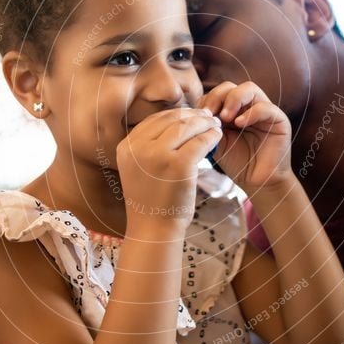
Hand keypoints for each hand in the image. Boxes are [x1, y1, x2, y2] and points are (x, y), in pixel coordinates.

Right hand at [116, 107, 221, 235]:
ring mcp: (158, 156)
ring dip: (204, 122)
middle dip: (192, 115)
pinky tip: (218, 136)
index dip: (176, 114)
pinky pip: (200, 142)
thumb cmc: (150, 201)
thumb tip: (176, 124)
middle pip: (172, 119)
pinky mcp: (179, 165)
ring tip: (214, 124)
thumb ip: (149, 147)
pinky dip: (211, 136)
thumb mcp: (139, 169)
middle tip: (207, 116)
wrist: (153, 230)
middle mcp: (139, 148)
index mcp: (126, 147)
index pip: (155, 120)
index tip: (190, 115)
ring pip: (187, 127)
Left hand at [197, 81, 291, 192]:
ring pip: (249, 89)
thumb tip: (195, 113)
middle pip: (231, 86)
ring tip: (224, 117)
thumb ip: (208, 126)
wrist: (257, 181)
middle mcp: (248, 105)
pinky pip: (266, 107)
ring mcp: (265, 110)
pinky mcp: (279, 120)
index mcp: (233, 109)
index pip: (218, 92)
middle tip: (209, 114)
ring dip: (233, 100)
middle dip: (217, 97)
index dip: (207, 100)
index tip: (198, 116)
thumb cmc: (237, 162)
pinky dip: (250, 113)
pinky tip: (239, 124)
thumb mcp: (217, 142)